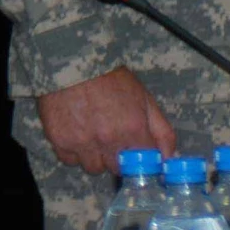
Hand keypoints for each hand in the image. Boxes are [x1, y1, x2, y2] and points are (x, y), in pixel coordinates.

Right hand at [37, 65, 176, 175]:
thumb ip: (162, 131)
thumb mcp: (144, 98)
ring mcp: (82, 142)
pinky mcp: (60, 140)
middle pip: (118, 169)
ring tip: (91, 135)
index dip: (142, 162)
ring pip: (93, 167)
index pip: (145, 166)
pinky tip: (75, 132)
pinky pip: (70, 159)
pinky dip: (73, 151)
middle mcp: (108, 139)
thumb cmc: (111, 78)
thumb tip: (169, 159)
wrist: (72, 60)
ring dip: (95, 156)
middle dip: (117, 158)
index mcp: (133, 129)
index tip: (137, 157)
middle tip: (111, 140)